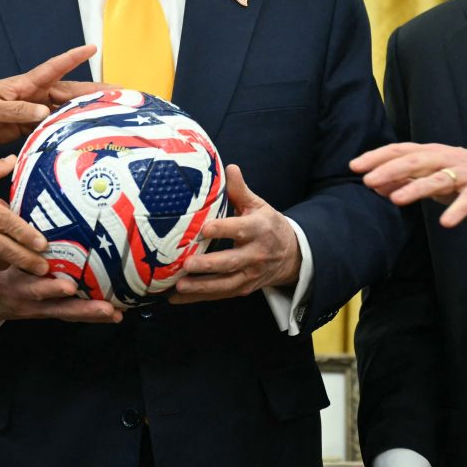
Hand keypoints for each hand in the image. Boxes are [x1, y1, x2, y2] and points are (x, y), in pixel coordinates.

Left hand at [0, 44, 101, 148]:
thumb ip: (16, 111)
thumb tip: (44, 112)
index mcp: (25, 85)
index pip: (54, 69)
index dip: (72, 58)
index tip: (92, 48)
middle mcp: (34, 95)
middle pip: (69, 91)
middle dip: (94, 90)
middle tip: (120, 92)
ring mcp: (33, 111)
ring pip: (66, 109)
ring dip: (86, 111)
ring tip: (111, 113)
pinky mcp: (28, 126)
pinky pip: (54, 126)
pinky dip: (69, 130)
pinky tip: (84, 135)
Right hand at [0, 266, 121, 322]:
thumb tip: (2, 203)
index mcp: (14, 281)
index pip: (31, 283)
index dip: (49, 287)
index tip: (68, 286)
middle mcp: (28, 297)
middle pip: (56, 305)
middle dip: (80, 306)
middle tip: (103, 306)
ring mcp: (38, 308)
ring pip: (66, 312)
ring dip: (90, 313)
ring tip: (112, 312)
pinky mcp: (46, 311)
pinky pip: (69, 315)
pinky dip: (90, 317)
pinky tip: (113, 315)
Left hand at [171, 164, 300, 303]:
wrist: (291, 254)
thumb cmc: (266, 225)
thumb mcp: (258, 205)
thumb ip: (240, 190)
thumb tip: (228, 167)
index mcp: (258, 229)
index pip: (240, 229)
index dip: (223, 230)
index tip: (204, 229)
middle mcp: (255, 254)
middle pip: (231, 262)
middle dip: (208, 265)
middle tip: (186, 264)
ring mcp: (249, 275)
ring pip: (224, 284)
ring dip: (201, 287)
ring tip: (179, 287)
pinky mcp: (243, 289)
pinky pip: (219, 295)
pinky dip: (198, 297)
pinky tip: (175, 298)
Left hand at [350, 142, 466, 226]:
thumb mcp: (437, 178)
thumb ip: (409, 180)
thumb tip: (376, 186)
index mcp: (434, 154)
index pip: (401, 151)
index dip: (377, 157)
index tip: (354, 166)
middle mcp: (449, 158)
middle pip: (416, 161)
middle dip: (390, 169)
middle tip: (367, 180)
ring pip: (439, 178)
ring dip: (416, 188)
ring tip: (396, 198)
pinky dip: (458, 209)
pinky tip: (446, 222)